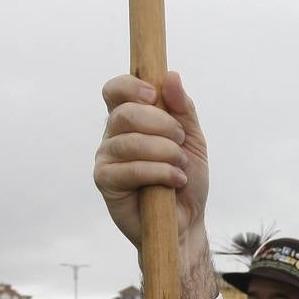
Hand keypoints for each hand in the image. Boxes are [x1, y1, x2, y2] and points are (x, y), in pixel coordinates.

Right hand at [95, 72, 208, 251]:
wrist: (186, 222)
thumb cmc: (184, 179)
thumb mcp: (192, 140)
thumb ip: (183, 110)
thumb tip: (171, 76)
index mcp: (130, 120)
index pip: (116, 90)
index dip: (131, 86)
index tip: (154, 95)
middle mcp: (113, 135)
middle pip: (125, 113)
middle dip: (162, 125)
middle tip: (181, 142)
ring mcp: (106, 158)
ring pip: (130, 141)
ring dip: (165, 152)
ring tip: (181, 166)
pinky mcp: (105, 182)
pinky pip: (129, 169)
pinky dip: (159, 172)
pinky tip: (175, 181)